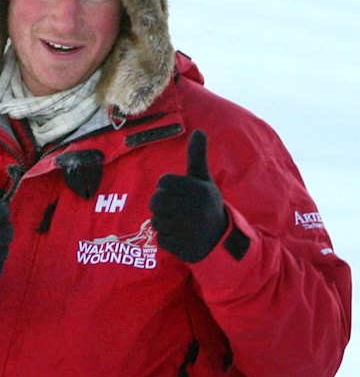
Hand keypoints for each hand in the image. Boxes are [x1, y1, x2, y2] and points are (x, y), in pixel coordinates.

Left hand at [150, 130, 227, 262]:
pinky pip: (160, 239)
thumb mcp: (204, 180)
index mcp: (198, 189)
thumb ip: (197, 156)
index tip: (183, 195)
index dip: (169, 188)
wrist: (220, 239)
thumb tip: (199, 130)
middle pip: (155, 201)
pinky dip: (168, 239)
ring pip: (155, 221)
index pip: (163, 181)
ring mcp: (186, 228)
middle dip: (162, 205)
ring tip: (182, 224)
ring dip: (165, 223)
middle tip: (178, 210)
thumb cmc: (207, 204)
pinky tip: (182, 237)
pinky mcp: (180, 246)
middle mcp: (193, 208)